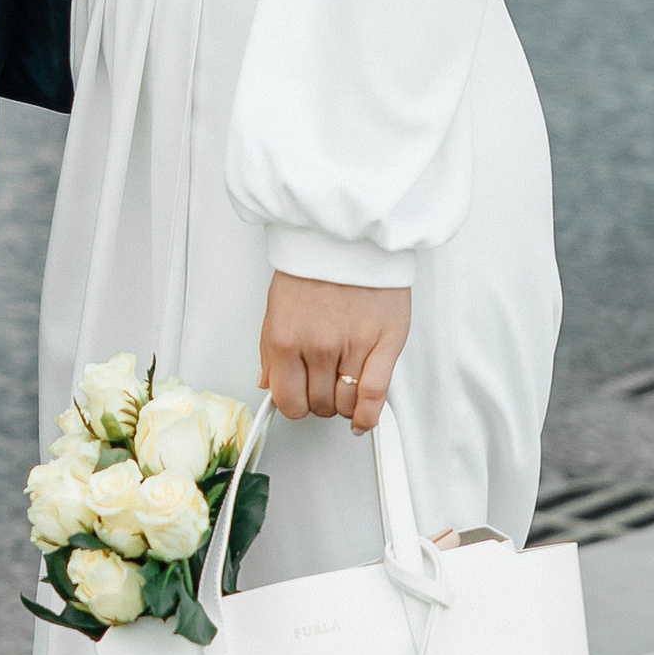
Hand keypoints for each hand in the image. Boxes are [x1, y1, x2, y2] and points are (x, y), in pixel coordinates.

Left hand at [259, 272, 411, 430]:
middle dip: (319, 401)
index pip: (287, 400)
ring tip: (343, 389)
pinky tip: (362, 419)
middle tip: (322, 386)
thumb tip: (268, 384)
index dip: (294, 405)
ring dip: (343, 404)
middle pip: (318, 404)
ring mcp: (352, 346)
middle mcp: (317, 346)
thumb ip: (270, 351)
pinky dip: (368, 416)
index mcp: (285, 338)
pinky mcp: (385, 342)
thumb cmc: (313, 266)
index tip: (298, 400)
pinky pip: (374, 395)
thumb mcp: (276, 307)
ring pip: (346, 404)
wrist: (347, 235)